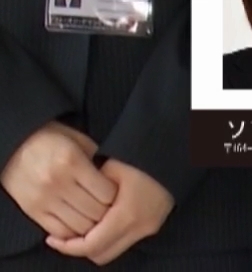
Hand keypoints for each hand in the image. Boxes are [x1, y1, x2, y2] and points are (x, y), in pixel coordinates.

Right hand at [0, 122, 114, 240]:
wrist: (14, 147)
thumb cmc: (50, 140)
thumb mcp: (77, 140)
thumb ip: (97, 158)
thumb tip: (114, 177)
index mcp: (72, 162)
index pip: (106, 192)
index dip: (116, 196)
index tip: (117, 194)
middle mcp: (58, 183)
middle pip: (94, 212)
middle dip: (107, 213)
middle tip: (110, 209)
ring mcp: (44, 200)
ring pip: (78, 225)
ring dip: (91, 225)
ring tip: (94, 216)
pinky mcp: (32, 211)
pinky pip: (58, 231)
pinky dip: (72, 232)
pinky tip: (77, 222)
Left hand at [45, 159, 172, 264]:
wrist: (179, 149)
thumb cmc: (143, 154)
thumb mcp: (111, 168)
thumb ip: (91, 194)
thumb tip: (75, 208)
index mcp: (127, 215)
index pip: (90, 246)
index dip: (67, 246)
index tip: (52, 238)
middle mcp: (140, 227)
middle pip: (101, 255)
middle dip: (80, 249)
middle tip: (64, 236)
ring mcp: (150, 227)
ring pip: (114, 249)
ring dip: (96, 244)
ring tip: (81, 228)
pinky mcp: (155, 222)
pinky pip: (125, 239)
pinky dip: (110, 236)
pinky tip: (101, 220)